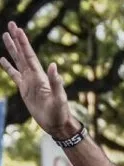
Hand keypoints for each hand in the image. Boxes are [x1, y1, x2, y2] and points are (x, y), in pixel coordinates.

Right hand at [0, 22, 80, 138]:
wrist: (57, 124)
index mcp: (40, 76)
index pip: (29, 56)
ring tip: (5, 36)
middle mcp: (34, 76)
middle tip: (11, 24)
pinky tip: (2, 59)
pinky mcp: (25, 90)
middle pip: (22, 54)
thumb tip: (53, 66)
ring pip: (17, 61)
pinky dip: (8, 67)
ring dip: (12, 49)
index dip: (23, 43)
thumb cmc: (60, 112)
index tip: (18, 29)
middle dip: (17, 39)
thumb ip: (55, 83)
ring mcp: (29, 82)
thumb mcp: (59, 98)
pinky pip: (14, 75)